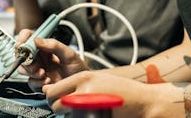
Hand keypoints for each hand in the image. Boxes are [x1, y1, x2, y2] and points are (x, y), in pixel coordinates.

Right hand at [15, 29, 87, 90]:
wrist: (81, 87)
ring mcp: (37, 69)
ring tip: (43, 74)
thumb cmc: (78, 68)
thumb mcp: (69, 54)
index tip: (22, 45)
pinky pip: (30, 81)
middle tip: (35, 64)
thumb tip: (37, 40)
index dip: (22, 39)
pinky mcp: (38, 82)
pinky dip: (38, 82)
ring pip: (23, 68)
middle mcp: (39, 56)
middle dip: (25, 59)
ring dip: (31, 71)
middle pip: (21, 54)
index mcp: (45, 46)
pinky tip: (48, 81)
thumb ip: (55, 45)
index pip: (28, 37)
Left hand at [43, 71, 169, 116]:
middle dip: (60, 108)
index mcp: (83, 77)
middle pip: (55, 105)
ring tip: (88, 110)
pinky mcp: (93, 117)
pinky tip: (94, 115)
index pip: (52, 91)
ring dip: (72, 115)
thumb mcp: (96, 79)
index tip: (59, 100)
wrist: (142, 101)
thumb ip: (73, 83)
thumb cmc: (121, 90)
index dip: (53, 98)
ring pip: (65, 116)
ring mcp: (88, 106)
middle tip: (72, 108)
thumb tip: (48, 89)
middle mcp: (83, 90)